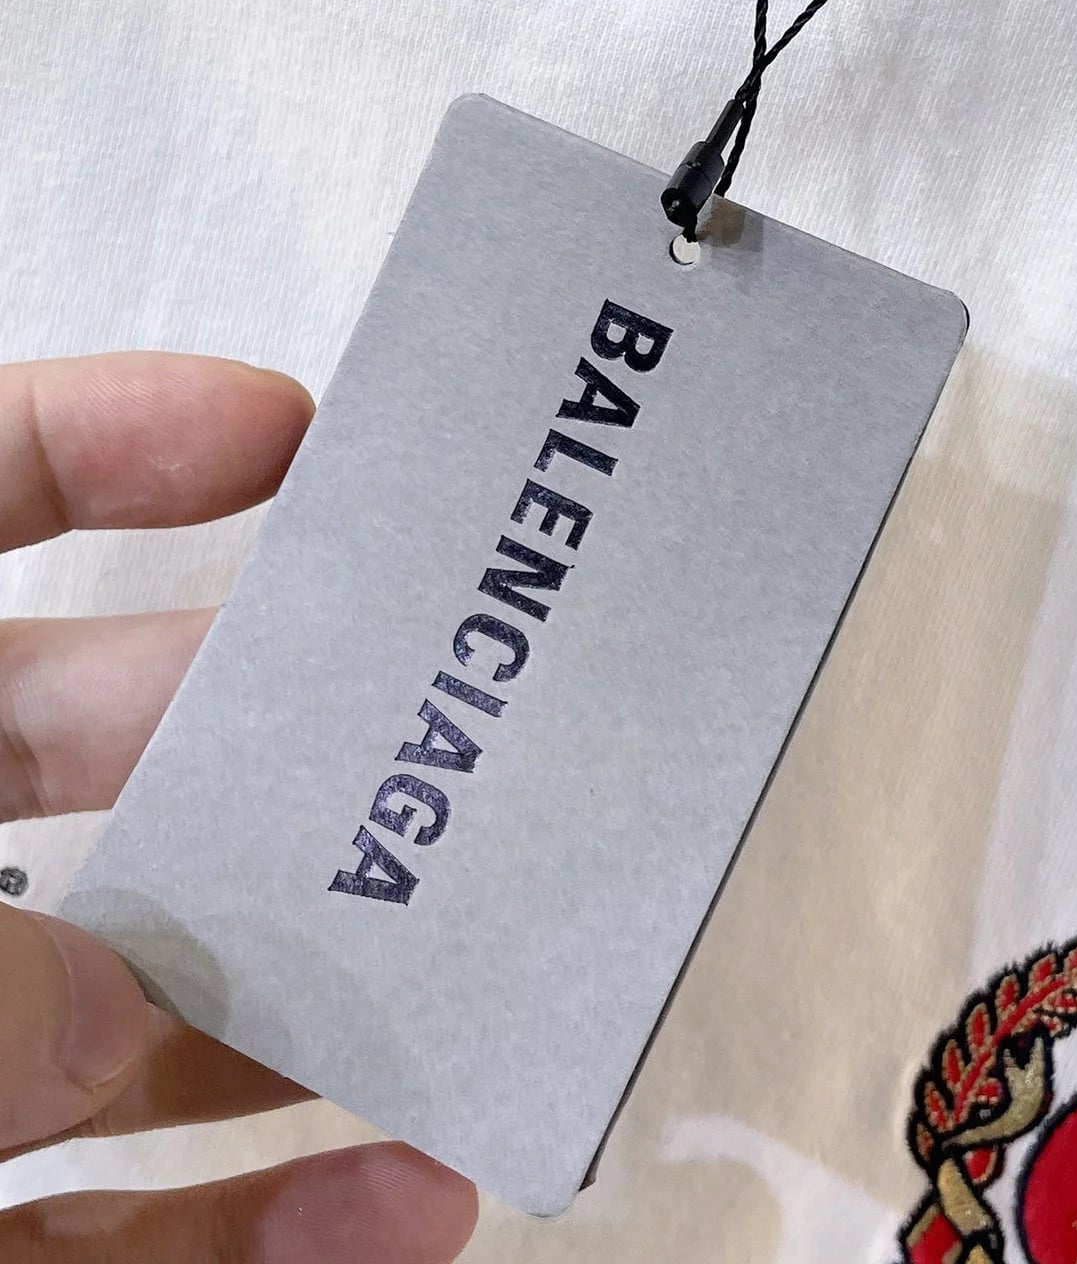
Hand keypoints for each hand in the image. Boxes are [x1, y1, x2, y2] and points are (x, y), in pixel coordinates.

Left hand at [0, 353, 477, 1261]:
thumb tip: (126, 1017)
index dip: (104, 438)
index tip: (280, 429)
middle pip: (76, 751)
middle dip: (257, 726)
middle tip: (423, 710)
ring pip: (118, 1009)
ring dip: (299, 1000)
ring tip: (464, 962)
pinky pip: (106, 1238)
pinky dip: (253, 1228)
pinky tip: (393, 1204)